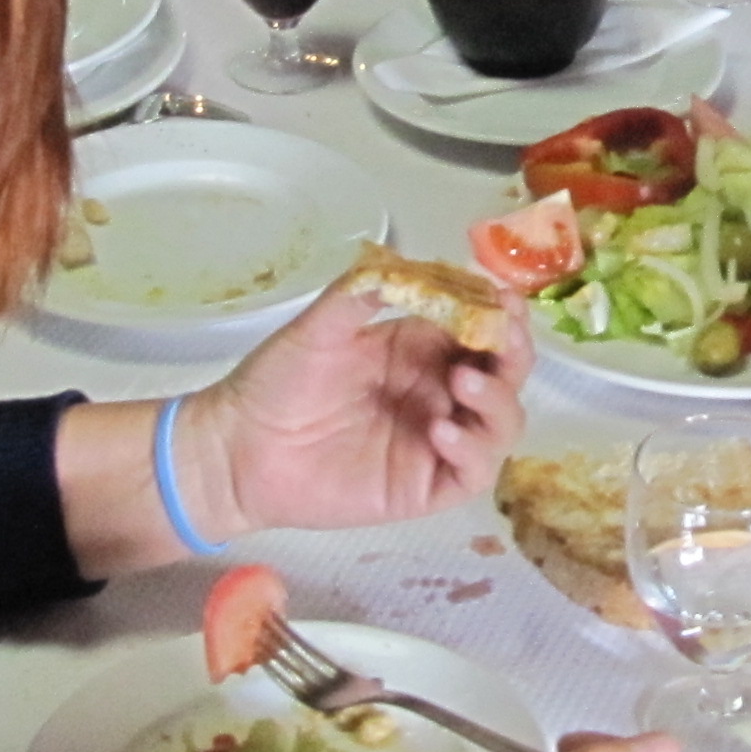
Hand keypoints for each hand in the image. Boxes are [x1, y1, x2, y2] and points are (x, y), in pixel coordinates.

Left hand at [178, 271, 533, 535]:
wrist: (237, 449)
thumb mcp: (319, 327)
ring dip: (496, 400)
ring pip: (501, 424)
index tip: (504, 299)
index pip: (481, 328)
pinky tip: (442, 432)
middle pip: (505, 374)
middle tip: (500, 338)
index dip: (501, 314)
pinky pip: (473, 473)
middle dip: (513, 354)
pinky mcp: (426, 487)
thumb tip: (404, 264)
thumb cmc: (276, 383)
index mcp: (421, 349)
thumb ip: (361, 295)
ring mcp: (437, 442)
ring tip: (463, 384)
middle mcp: (439, 392)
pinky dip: (472, 451)